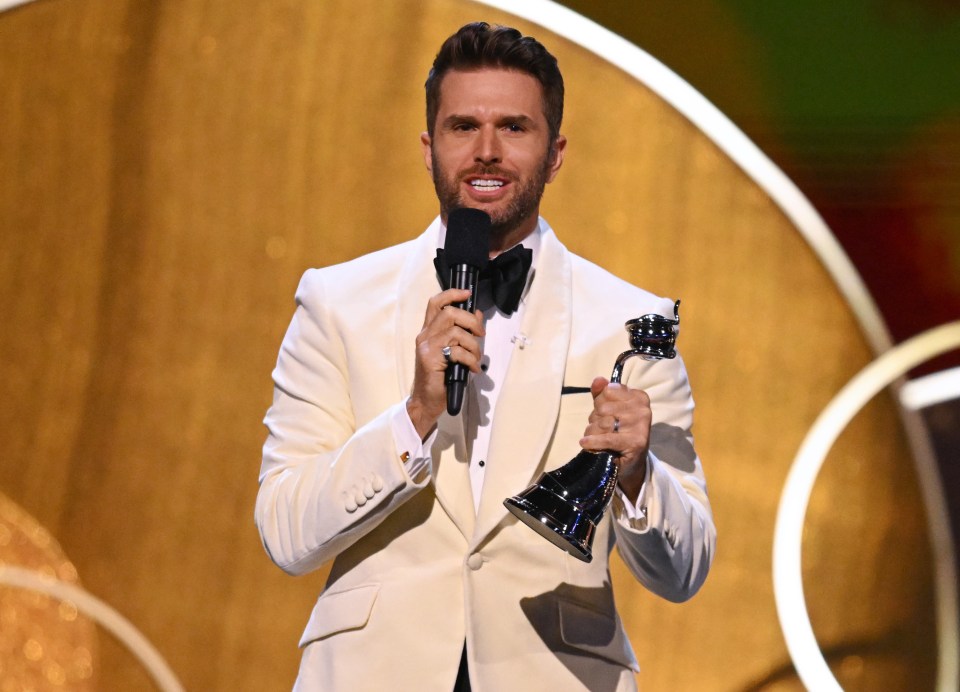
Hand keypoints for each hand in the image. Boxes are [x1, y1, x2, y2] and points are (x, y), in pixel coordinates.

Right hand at [407, 288, 484, 438]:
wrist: (426, 401)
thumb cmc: (441, 377)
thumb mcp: (454, 351)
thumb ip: (463, 332)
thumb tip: (478, 314)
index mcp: (429, 331)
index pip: (436, 303)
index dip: (452, 294)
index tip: (467, 294)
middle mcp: (425, 336)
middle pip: (450, 313)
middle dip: (471, 321)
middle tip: (480, 334)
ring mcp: (426, 347)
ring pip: (456, 332)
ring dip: (473, 345)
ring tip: (475, 358)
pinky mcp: (430, 360)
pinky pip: (457, 352)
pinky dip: (470, 360)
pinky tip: (472, 369)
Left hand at [579, 376, 651, 502]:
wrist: (630, 463)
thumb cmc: (618, 433)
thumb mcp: (610, 410)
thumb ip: (602, 393)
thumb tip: (598, 380)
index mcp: (639, 397)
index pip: (608, 391)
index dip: (601, 402)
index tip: (606, 413)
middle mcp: (643, 410)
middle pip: (603, 407)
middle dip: (596, 419)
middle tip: (601, 429)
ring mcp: (641, 426)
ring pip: (603, 423)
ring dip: (593, 432)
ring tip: (598, 438)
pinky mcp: (635, 443)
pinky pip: (607, 438)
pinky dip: (593, 442)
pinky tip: (586, 443)